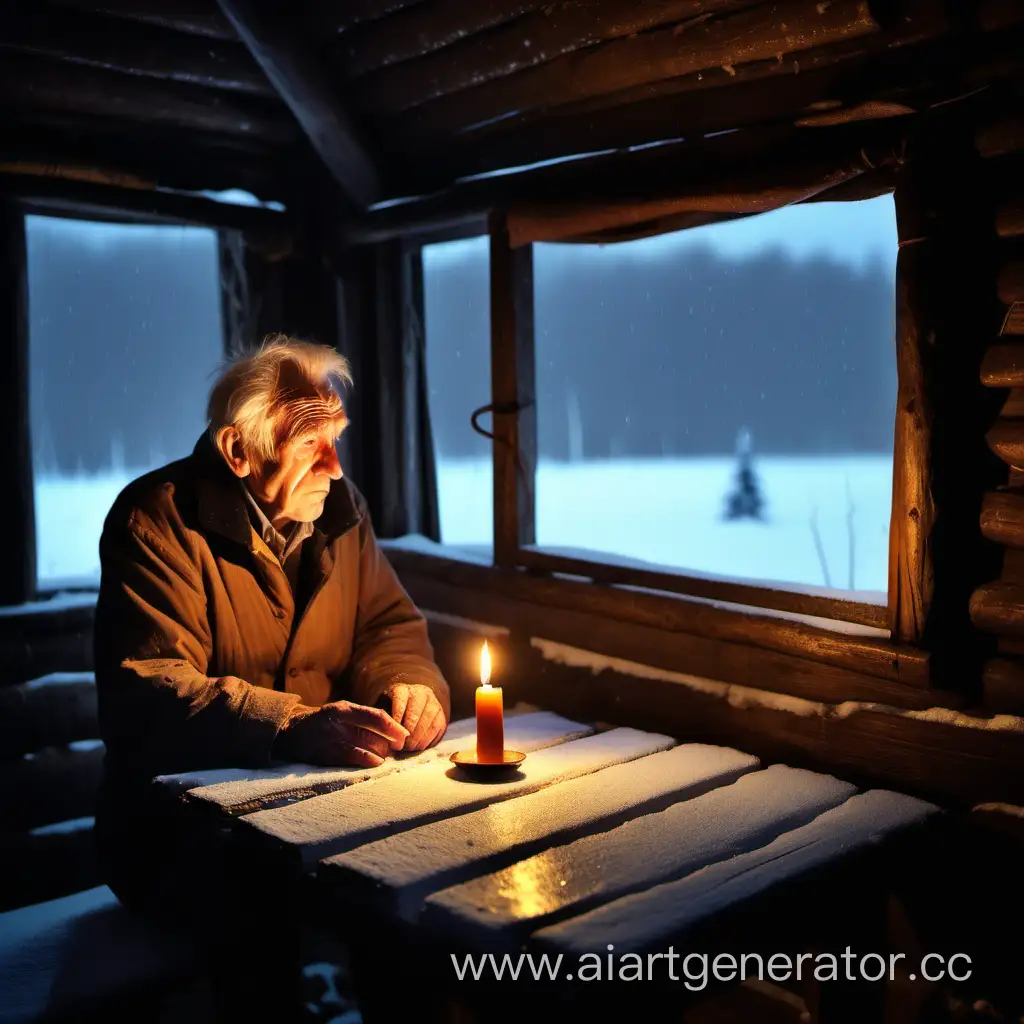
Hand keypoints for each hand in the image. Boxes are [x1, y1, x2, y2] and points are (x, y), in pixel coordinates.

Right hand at [275, 700, 408, 767]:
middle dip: (389, 743)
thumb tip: (394, 727)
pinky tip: (376, 762)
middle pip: (374, 735)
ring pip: (367, 748)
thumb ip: (366, 716)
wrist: (293, 732)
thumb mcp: (344, 710)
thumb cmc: (327, 721)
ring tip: (384, 754)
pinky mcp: (329, 755)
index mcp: (345, 708)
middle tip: (396, 747)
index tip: (405, 735)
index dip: (393, 727)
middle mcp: (339, 723)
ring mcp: (333, 740)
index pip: (376, 716)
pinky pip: (355, 759)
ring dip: (381, 753)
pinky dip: (370, 761)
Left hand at [385, 682, 446, 751]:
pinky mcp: (442, 714)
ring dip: (418, 738)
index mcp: (402, 690)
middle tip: (401, 746)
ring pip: (427, 720)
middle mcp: (420, 692)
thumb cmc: (393, 713)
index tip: (393, 732)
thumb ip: (384, 720)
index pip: (400, 700)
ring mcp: (433, 703)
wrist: (413, 709)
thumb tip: (386, 734)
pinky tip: (419, 746)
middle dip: (407, 732)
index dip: (396, 716)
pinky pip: (437, 728)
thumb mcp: (384, 711)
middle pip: (414, 712)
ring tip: (409, 748)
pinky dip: (428, 739)